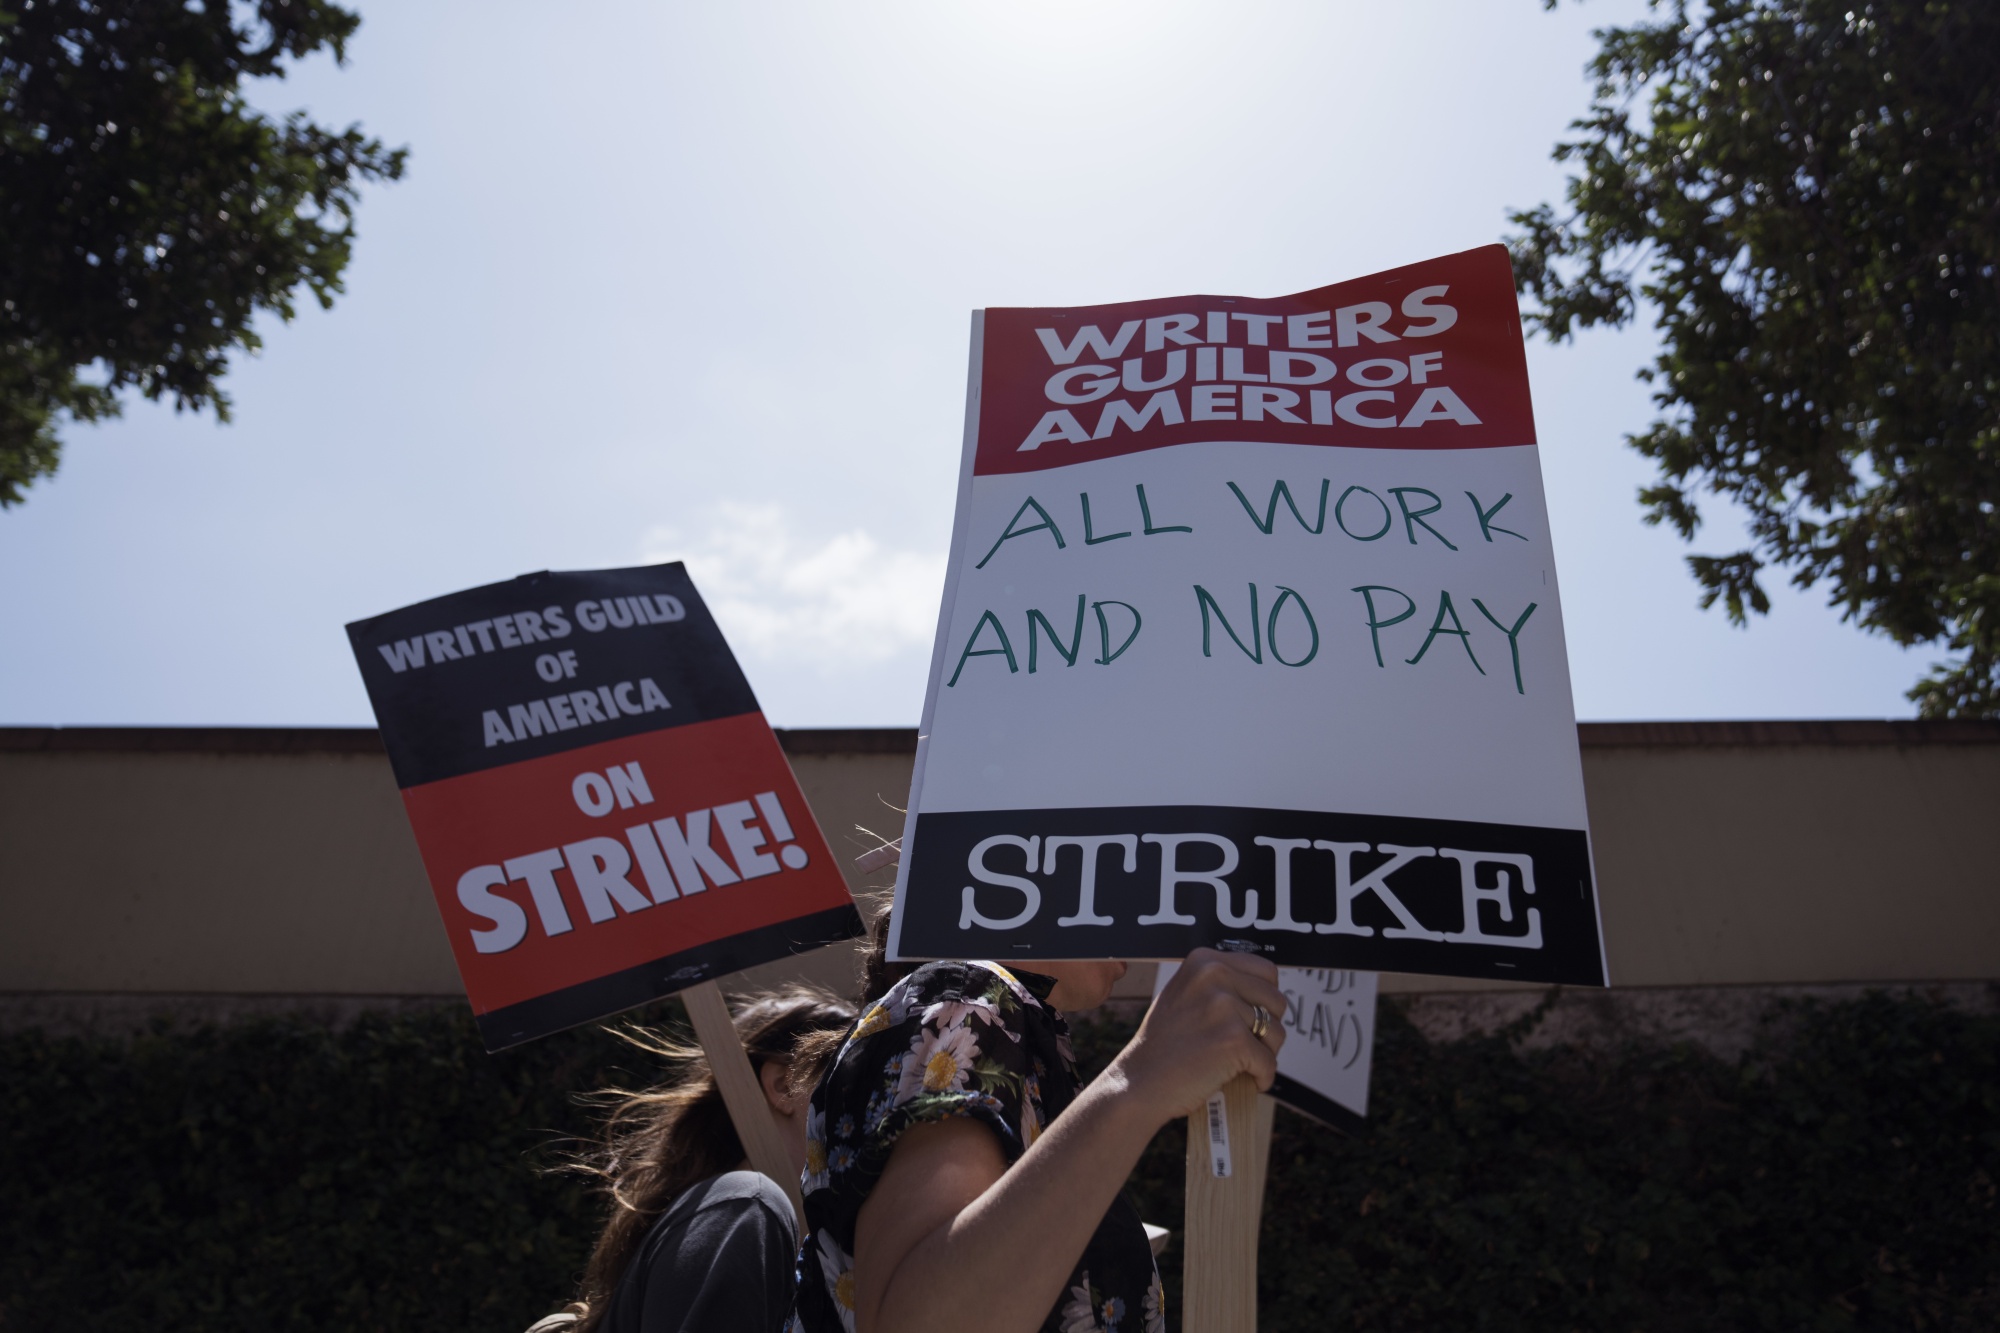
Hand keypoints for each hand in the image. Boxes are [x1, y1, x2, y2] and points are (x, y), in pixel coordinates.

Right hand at [1109, 948, 1286, 1123]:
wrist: (1140, 1081)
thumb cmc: (1164, 1044)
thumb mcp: (1186, 994)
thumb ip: (1219, 984)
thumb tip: (1266, 988)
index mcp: (1204, 960)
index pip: (1266, 971)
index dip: (1264, 998)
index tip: (1252, 1017)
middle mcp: (1214, 975)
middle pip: (1276, 1000)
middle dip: (1269, 1027)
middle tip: (1248, 1046)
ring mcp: (1224, 1006)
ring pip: (1276, 1032)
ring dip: (1266, 1053)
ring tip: (1243, 1063)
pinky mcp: (1234, 1039)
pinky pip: (1269, 1061)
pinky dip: (1262, 1076)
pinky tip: (1249, 1081)